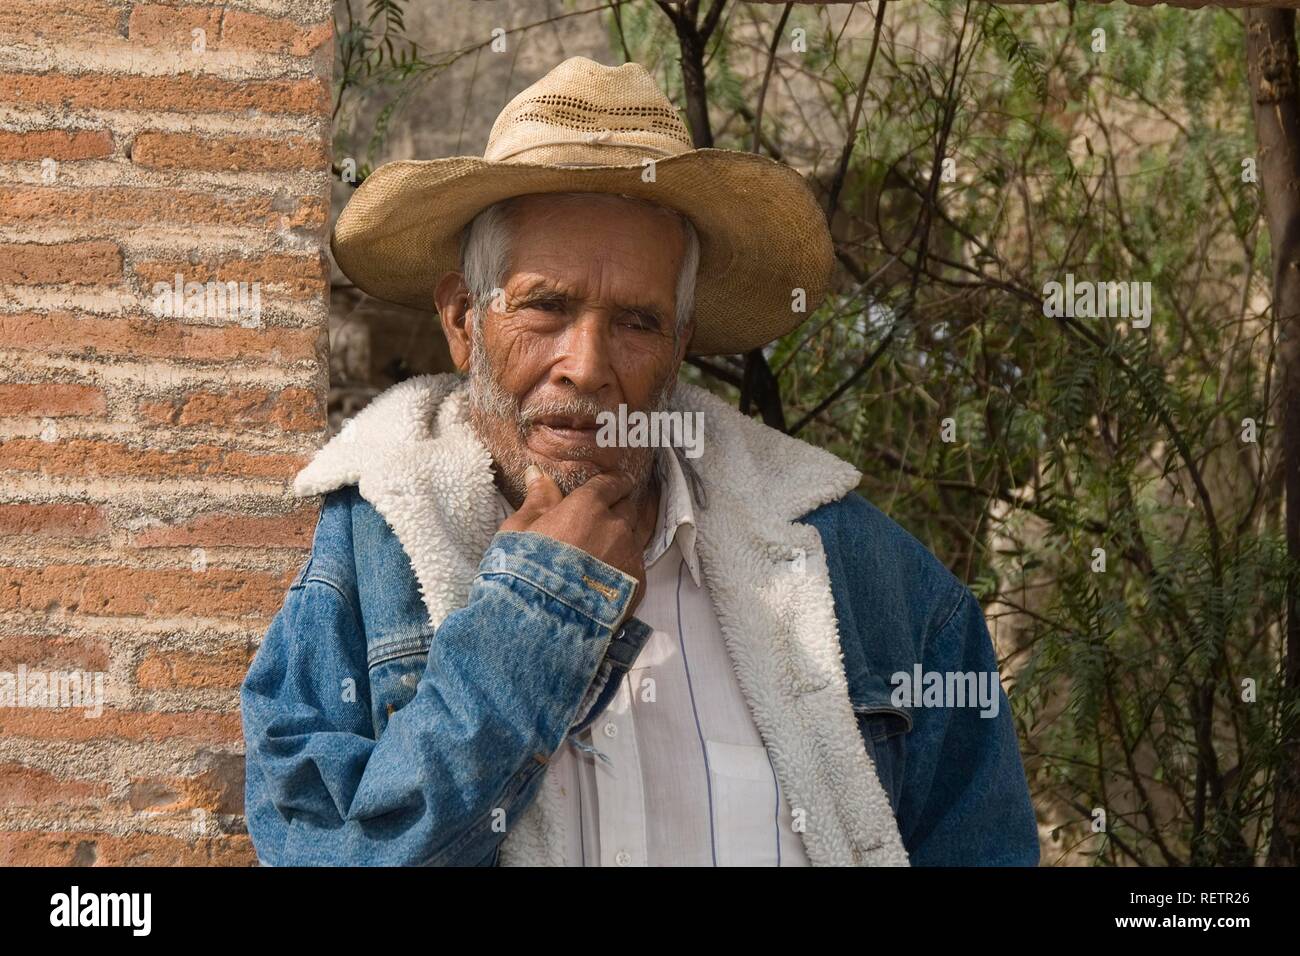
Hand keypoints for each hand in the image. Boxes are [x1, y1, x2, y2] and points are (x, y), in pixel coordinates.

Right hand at [500, 465, 645, 620]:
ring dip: (623, 538)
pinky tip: (608, 577)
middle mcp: (616, 526)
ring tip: (607, 550)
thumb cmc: (523, 572)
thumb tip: (538, 473)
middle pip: (628, 508)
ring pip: (634, 537)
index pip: (611, 483)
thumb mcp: (518, 531)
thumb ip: (536, 500)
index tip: (613, 485)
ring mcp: (630, 556)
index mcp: (588, 507)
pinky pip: (636, 566)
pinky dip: (625, 566)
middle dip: (619, 509)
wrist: (542, 623)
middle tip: (605, 519)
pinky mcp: (638, 584)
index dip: (612, 483)